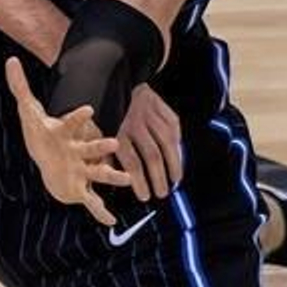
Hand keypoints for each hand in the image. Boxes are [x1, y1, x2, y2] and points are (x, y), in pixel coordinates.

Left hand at [5, 58, 132, 225]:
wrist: (49, 156)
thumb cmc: (41, 133)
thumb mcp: (29, 110)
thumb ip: (20, 86)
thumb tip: (10, 60)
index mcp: (67, 133)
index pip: (73, 122)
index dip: (79, 117)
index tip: (89, 110)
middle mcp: (80, 151)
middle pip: (91, 148)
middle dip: (101, 147)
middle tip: (112, 144)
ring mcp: (83, 170)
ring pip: (100, 173)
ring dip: (112, 177)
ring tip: (125, 181)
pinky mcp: (80, 188)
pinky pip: (92, 202)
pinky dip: (100, 212)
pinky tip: (111, 222)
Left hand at [114, 83, 181, 199]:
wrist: (134, 89)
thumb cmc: (118, 119)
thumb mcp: (106, 135)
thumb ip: (108, 156)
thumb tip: (107, 181)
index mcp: (120, 133)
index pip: (132, 161)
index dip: (138, 181)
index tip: (144, 197)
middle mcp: (137, 126)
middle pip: (152, 156)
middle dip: (158, 178)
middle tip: (161, 194)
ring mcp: (155, 120)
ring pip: (168, 147)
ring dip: (173, 167)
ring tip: (174, 182)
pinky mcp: (169, 116)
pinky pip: (177, 137)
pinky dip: (179, 153)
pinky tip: (179, 165)